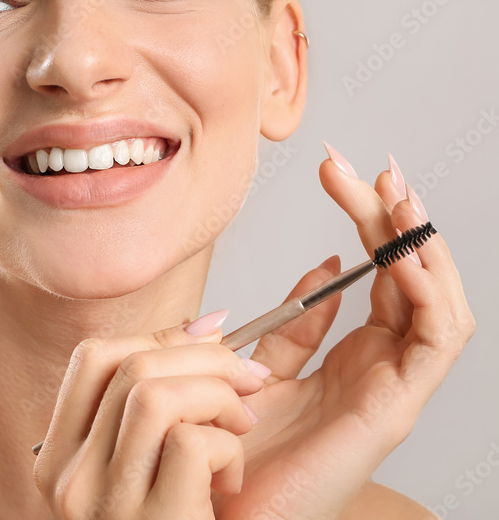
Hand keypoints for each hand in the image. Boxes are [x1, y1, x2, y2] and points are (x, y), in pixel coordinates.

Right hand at [33, 314, 270, 518]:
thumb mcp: (148, 467)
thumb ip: (163, 400)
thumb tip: (209, 323)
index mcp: (61, 459)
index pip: (91, 359)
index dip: (158, 337)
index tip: (211, 337)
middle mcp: (68, 482)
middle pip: (129, 368)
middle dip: (206, 358)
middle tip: (249, 381)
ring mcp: (104, 506)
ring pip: (152, 395)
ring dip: (217, 399)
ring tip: (239, 431)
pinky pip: (189, 445)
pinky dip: (227, 450)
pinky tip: (231, 482)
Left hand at [212, 146, 474, 518]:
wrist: (212, 502)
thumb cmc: (233, 446)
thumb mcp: (259, 365)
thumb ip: (291, 325)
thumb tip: (323, 266)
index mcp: (354, 355)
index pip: (381, 272)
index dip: (371, 219)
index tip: (340, 169)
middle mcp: (382, 367)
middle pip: (411, 278)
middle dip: (395, 218)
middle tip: (373, 167)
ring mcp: (394, 388)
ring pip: (440, 304)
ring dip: (422, 246)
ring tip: (398, 198)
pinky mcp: (395, 410)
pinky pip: (436, 341)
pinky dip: (428, 292)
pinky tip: (400, 255)